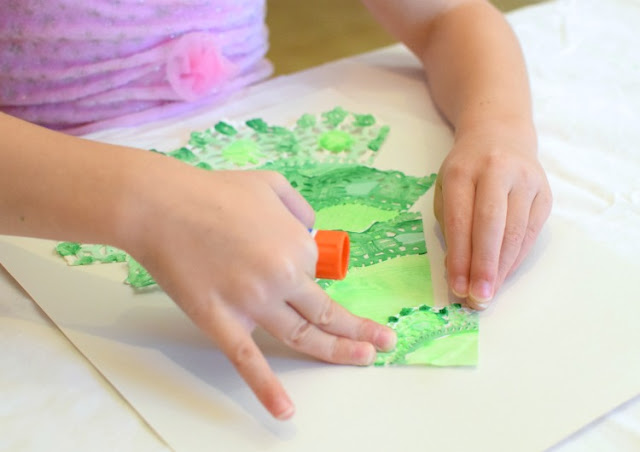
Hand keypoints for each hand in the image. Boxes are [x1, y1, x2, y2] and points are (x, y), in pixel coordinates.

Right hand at [119, 156, 396, 419]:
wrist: (162, 205)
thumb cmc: (215, 192)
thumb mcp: (272, 184)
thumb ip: (301, 209)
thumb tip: (309, 232)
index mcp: (297, 246)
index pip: (315, 271)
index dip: (305, 270)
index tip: (287, 265)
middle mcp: (283, 278)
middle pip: (327, 312)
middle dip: (361, 328)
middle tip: (385, 341)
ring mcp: (253, 304)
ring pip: (302, 336)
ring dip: (338, 351)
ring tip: (365, 358)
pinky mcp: (221, 322)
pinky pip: (248, 360)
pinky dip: (267, 388)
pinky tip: (286, 410)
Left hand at [433, 122, 551, 308]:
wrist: (499, 135)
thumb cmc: (465, 169)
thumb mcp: (445, 187)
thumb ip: (450, 224)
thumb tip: (458, 271)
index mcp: (462, 170)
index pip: (461, 220)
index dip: (459, 257)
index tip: (457, 288)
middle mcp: (496, 171)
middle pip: (492, 225)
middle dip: (484, 266)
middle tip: (478, 299)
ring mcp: (525, 180)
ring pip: (516, 232)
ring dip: (502, 268)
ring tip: (490, 293)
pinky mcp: (544, 192)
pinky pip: (531, 232)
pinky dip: (517, 258)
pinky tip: (504, 274)